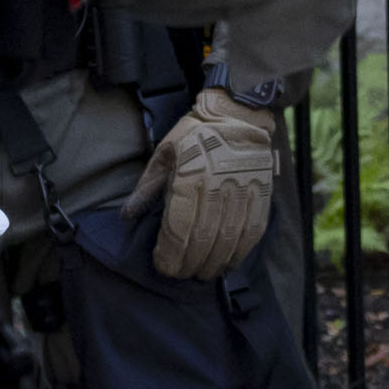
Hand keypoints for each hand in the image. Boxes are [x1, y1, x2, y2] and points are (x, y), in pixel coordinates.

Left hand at [133, 83, 286, 280]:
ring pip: (228, 239)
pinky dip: (239, 252)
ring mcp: (243, 190)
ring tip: (203, 274)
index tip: (163, 267)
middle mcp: (218, 185)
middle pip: (203, 238)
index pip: (179, 227)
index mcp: (190, 175)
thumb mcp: (164, 153)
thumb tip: (128, 215)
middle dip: (189, 264)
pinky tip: (228, 263)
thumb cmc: (195, 134)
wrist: (237, 114)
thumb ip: (147, 187)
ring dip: (214, 263)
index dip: (170, 253)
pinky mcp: (261, 194)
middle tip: (181, 275)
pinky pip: (252, 231)